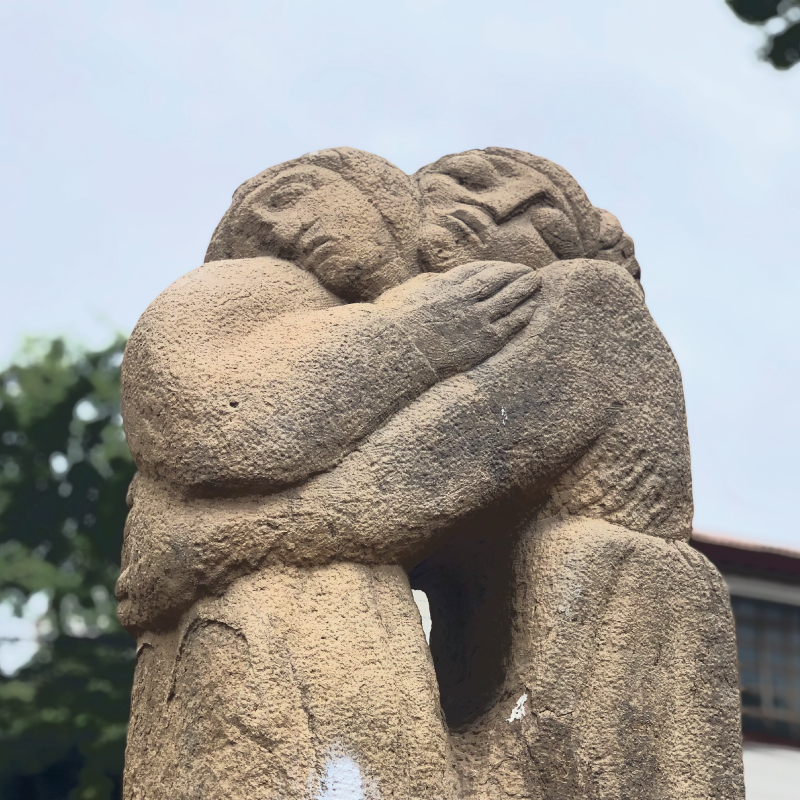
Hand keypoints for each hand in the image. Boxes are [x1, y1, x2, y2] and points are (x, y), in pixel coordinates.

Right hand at [377, 261, 540, 377]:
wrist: (398, 352)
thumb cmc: (395, 326)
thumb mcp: (406, 295)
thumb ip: (426, 285)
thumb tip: (436, 280)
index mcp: (444, 286)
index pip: (476, 270)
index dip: (494, 267)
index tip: (504, 266)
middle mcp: (464, 299)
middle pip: (497, 279)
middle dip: (515, 273)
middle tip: (528, 271)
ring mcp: (475, 319)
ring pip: (509, 298)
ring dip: (525, 288)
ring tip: (536, 283)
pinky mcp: (483, 341)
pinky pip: (511, 323)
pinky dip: (524, 312)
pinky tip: (533, 307)